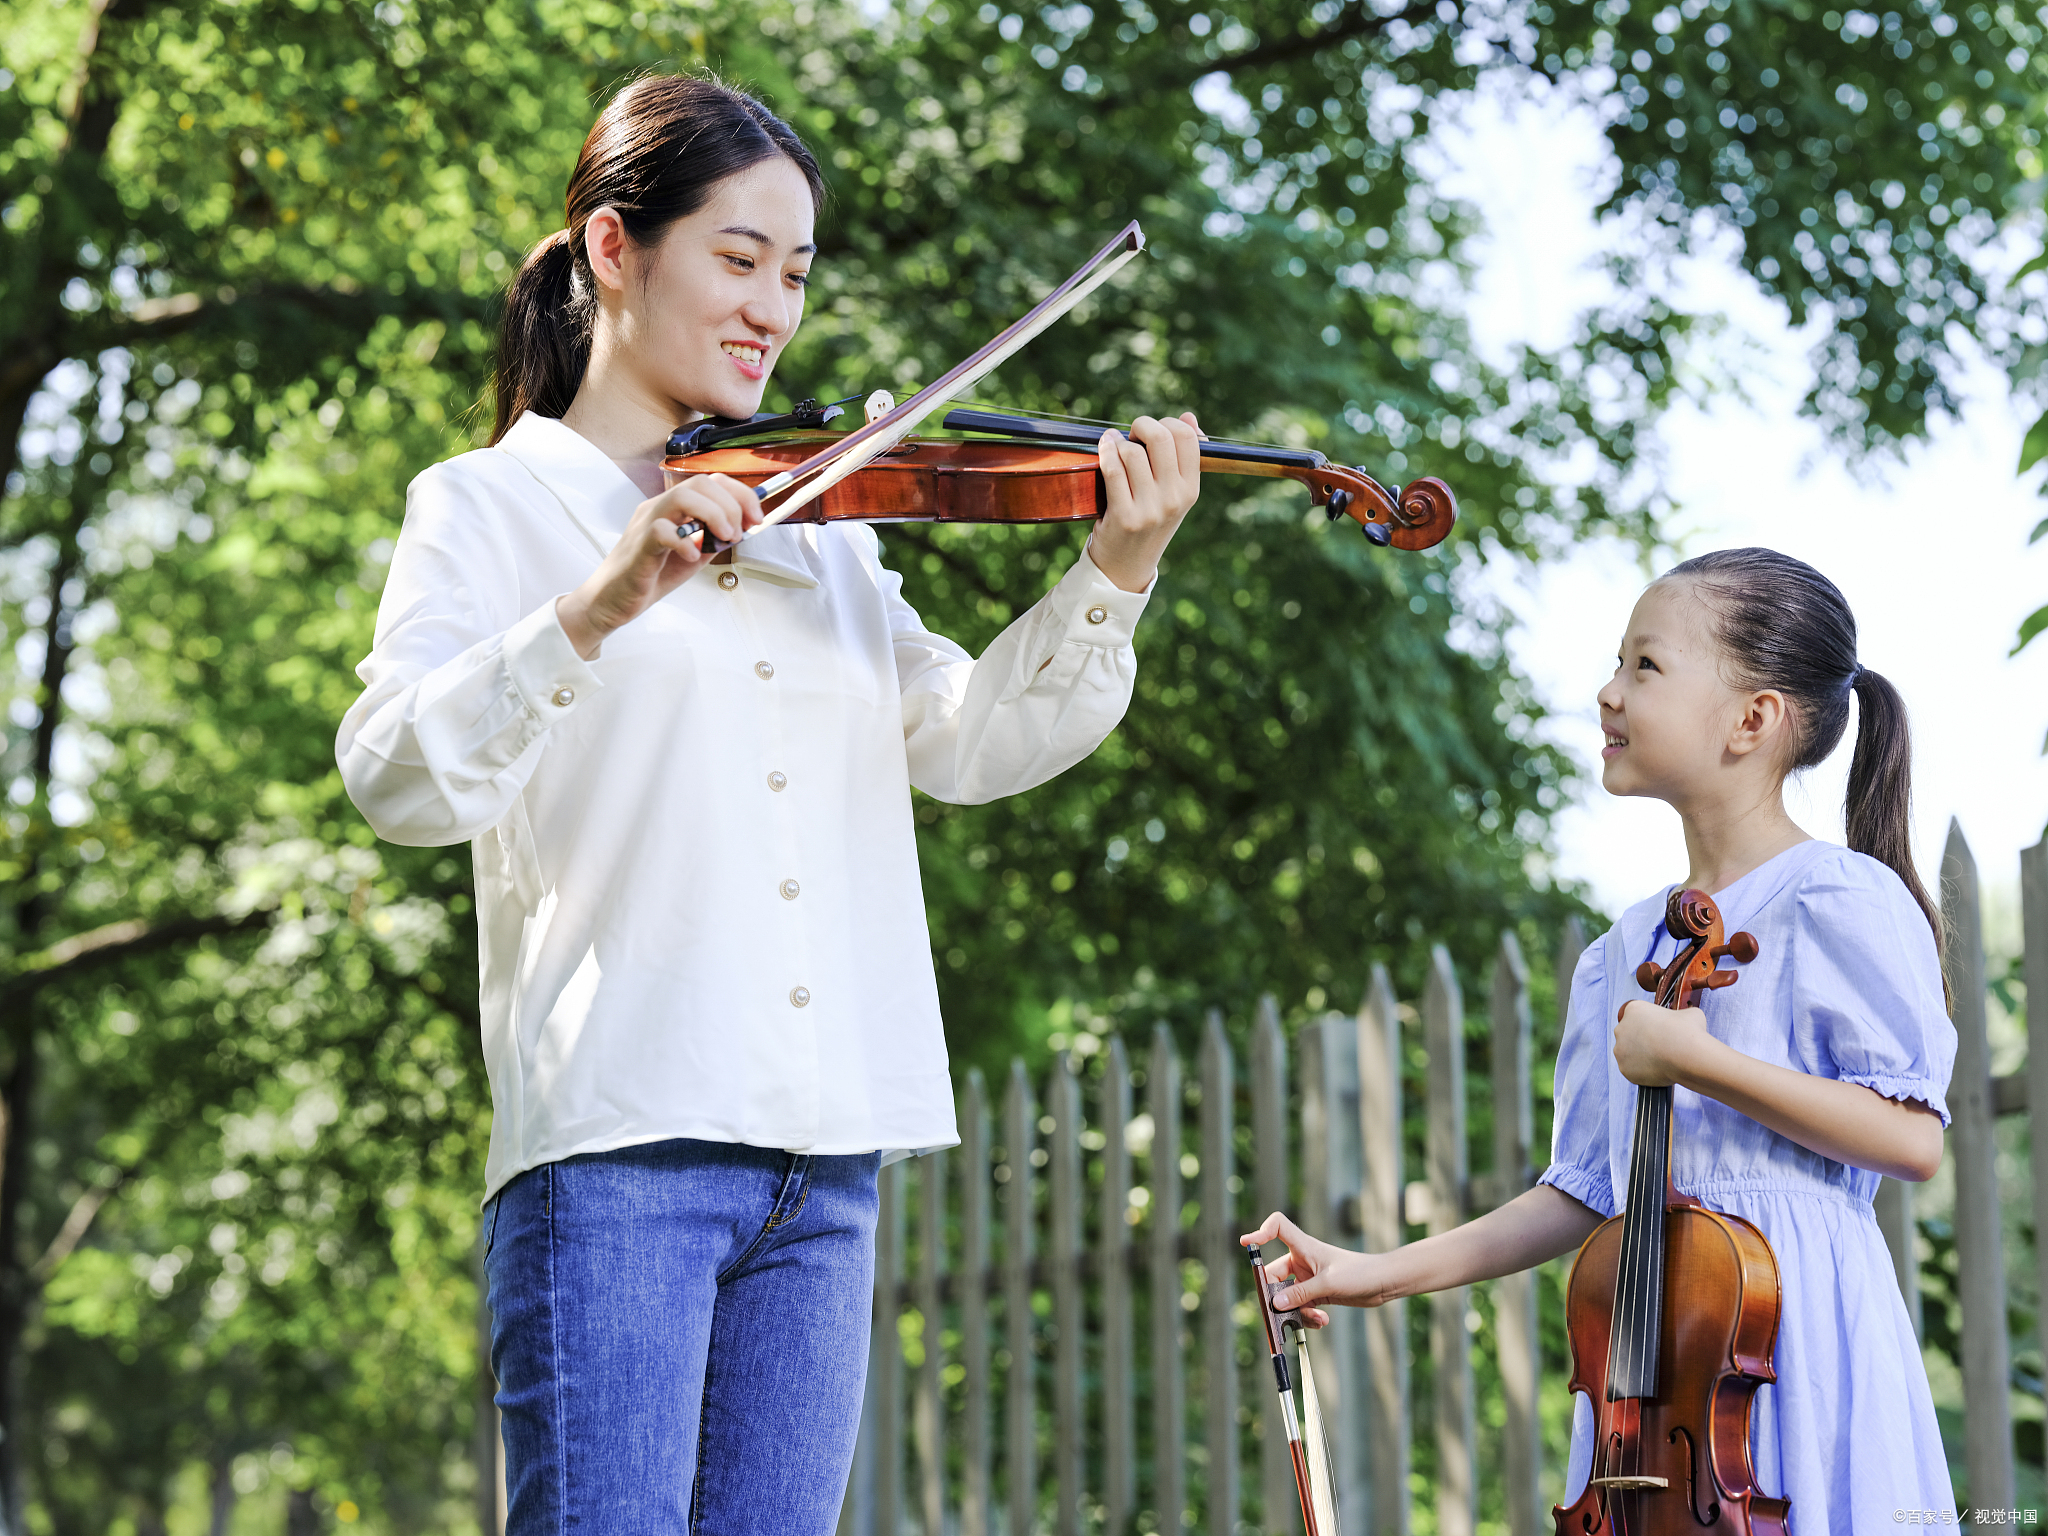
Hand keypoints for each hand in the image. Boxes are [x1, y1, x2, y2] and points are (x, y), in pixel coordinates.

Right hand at [555, 474, 761, 658]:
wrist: (611, 600)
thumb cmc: (649, 576)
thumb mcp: (692, 554)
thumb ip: (714, 539)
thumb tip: (744, 528)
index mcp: (672, 507)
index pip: (710, 482)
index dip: (740, 494)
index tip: (757, 518)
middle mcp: (658, 508)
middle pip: (699, 483)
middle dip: (731, 505)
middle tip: (737, 534)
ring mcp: (646, 524)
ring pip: (682, 497)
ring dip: (713, 516)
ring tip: (721, 540)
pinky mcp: (638, 547)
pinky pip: (661, 531)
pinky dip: (684, 542)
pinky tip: (692, 558)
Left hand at [1087, 412, 1201, 592]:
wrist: (1126, 565)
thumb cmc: (1148, 519)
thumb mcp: (1173, 493)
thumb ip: (1182, 456)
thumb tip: (1188, 417)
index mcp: (1191, 489)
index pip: (1187, 438)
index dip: (1167, 423)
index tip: (1152, 431)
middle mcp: (1175, 499)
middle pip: (1161, 438)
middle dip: (1142, 425)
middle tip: (1133, 432)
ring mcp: (1150, 509)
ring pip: (1133, 452)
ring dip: (1119, 443)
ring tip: (1115, 447)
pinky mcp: (1125, 516)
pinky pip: (1113, 470)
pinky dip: (1106, 452)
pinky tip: (1105, 447)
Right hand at [1238, 1211, 1385, 1325]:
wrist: (1383, 1284)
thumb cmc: (1359, 1273)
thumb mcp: (1328, 1284)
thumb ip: (1299, 1295)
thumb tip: (1274, 1305)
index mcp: (1303, 1247)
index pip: (1277, 1227)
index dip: (1260, 1232)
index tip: (1246, 1244)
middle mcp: (1301, 1261)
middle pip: (1273, 1275)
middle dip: (1276, 1297)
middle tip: (1279, 1315)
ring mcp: (1307, 1278)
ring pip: (1286, 1296)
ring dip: (1295, 1311)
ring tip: (1315, 1319)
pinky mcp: (1316, 1293)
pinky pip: (1300, 1306)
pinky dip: (1306, 1316)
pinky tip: (1322, 1321)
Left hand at [1612, 1000, 1714, 1088]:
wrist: (1687, 1056)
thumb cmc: (1689, 1032)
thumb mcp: (1689, 1013)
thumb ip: (1681, 1014)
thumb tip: (1686, 1018)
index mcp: (1633, 1009)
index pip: (1636, 1016)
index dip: (1649, 1024)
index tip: (1659, 1031)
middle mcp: (1621, 1028)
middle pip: (1628, 1034)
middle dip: (1641, 1040)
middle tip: (1659, 1047)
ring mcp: (1620, 1049)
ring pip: (1628, 1053)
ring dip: (1640, 1056)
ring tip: (1660, 1060)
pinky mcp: (1624, 1068)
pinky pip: (1631, 1070)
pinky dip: (1642, 1072)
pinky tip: (1656, 1070)